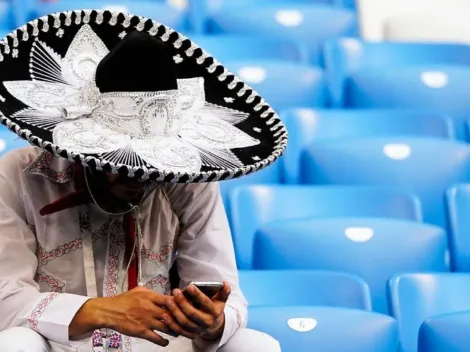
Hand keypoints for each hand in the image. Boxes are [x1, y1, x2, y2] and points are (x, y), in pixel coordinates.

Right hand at [69, 287, 193, 345]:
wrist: (110, 311)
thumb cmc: (124, 299)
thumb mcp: (139, 290)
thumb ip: (152, 292)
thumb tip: (163, 294)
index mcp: (151, 297)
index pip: (170, 299)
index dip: (180, 303)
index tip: (185, 306)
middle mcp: (151, 309)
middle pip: (171, 314)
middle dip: (180, 318)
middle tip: (186, 321)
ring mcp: (147, 321)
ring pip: (167, 327)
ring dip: (175, 330)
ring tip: (178, 331)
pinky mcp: (142, 331)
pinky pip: (157, 338)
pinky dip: (164, 341)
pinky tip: (166, 341)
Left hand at [164, 281, 230, 340]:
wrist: (215, 326)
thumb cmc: (215, 308)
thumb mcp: (221, 300)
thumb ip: (224, 291)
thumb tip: (225, 283)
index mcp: (215, 313)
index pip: (205, 303)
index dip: (197, 295)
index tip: (189, 286)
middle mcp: (207, 323)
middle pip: (192, 313)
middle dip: (182, 302)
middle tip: (175, 291)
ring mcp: (199, 330)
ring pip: (184, 322)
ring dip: (175, 311)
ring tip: (169, 300)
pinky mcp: (191, 335)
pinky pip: (179, 331)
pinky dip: (171, 324)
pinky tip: (165, 315)